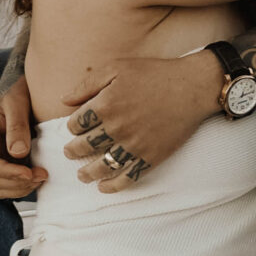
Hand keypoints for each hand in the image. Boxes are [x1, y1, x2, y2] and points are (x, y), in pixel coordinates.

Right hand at [0, 74, 47, 199]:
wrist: (22, 84)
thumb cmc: (17, 88)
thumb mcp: (17, 102)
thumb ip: (17, 126)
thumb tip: (18, 154)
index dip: (8, 173)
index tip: (29, 173)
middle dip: (18, 182)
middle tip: (42, 175)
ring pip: (1, 186)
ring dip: (21, 188)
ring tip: (42, 176)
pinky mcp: (9, 161)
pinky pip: (11, 184)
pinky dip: (24, 186)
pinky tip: (39, 176)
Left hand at [62, 51, 225, 189]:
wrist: (191, 86)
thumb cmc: (154, 73)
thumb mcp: (117, 67)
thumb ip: (87, 84)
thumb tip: (64, 100)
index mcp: (105, 105)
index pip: (76, 124)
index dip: (72, 127)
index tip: (74, 129)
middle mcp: (116, 128)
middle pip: (85, 147)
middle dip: (73, 152)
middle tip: (70, 154)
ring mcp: (134, 145)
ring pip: (102, 166)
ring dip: (88, 173)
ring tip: (82, 176)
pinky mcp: (151, 156)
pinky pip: (128, 177)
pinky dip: (113, 186)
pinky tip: (104, 187)